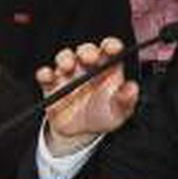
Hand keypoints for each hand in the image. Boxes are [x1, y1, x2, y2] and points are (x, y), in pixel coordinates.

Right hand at [36, 37, 138, 154]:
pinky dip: (44, 73)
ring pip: (65, 57)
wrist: (81, 133)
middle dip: (87, 51)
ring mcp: (69, 74)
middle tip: (89, 58)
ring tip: (68, 67)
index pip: (110, 50)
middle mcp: (88, 67)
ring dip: (65, 58)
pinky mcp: (52, 85)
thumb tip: (132, 88)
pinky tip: (49, 76)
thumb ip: (127, 100)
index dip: (111, 45)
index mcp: (107, 69)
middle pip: (86, 51)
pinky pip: (45, 75)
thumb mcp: (119, 111)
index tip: (111, 48)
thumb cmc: (103, 116)